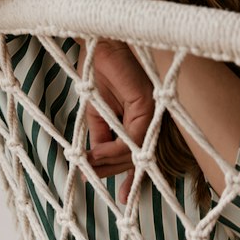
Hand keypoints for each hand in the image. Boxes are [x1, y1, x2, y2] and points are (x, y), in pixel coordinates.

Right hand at [82, 39, 154, 204]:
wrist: (97, 40)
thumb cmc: (98, 68)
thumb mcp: (96, 110)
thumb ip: (101, 135)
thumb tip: (95, 161)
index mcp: (140, 117)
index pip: (140, 153)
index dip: (134, 177)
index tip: (126, 198)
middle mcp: (150, 115)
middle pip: (138, 156)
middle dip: (115, 172)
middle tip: (96, 182)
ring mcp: (150, 109)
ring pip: (136, 150)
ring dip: (111, 163)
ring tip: (89, 167)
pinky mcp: (145, 101)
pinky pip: (133, 135)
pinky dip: (113, 148)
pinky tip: (94, 155)